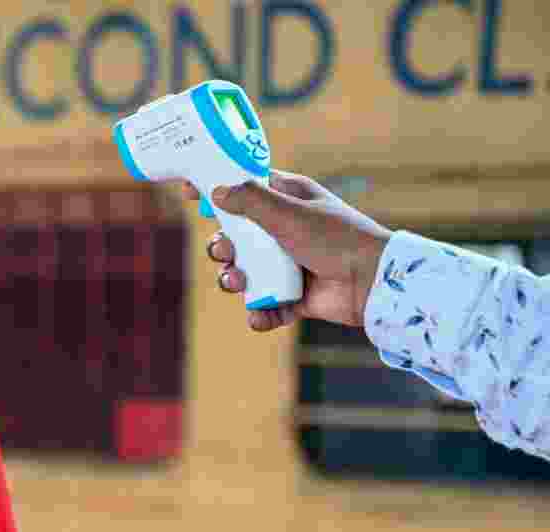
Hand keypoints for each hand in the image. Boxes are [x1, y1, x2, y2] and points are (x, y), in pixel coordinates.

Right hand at [187, 170, 391, 331]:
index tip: (190, 193)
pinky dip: (258, 313)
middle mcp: (283, 231)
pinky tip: (260, 313)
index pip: (244, 188)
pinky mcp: (292, 296)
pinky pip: (263, 306)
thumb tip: (216, 192)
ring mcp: (286, 265)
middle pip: (234, 236)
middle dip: (222, 247)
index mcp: (285, 200)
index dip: (217, 189)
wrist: (371, 283)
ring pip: (243, 272)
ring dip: (232, 280)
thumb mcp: (289, 212)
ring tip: (239, 283)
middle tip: (226, 252)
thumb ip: (250, 200)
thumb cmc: (336, 238)